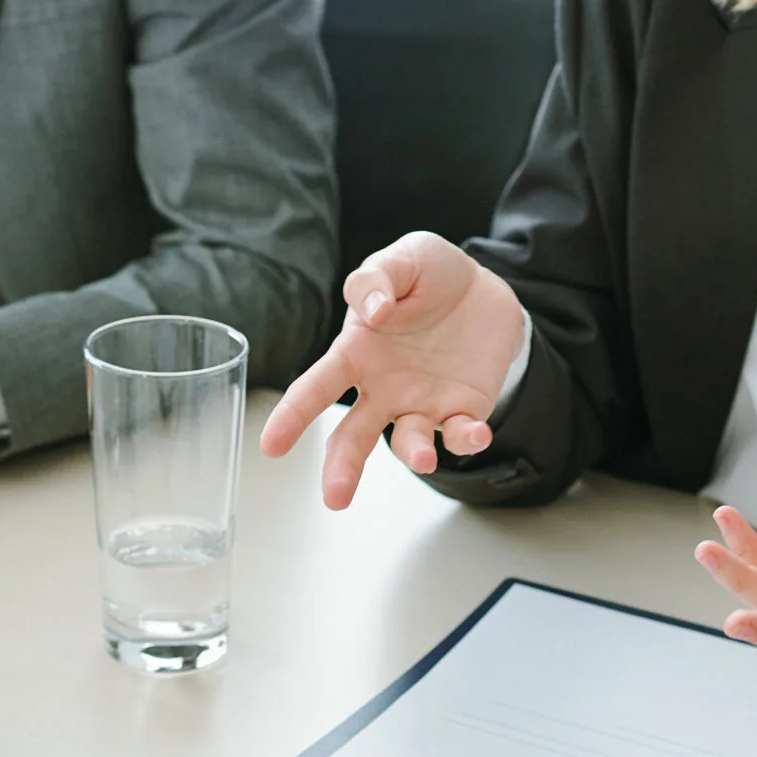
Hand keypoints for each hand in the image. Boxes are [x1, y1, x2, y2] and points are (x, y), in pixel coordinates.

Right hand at [259, 232, 526, 508]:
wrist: (484, 288)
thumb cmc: (429, 276)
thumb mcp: (402, 259)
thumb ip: (376, 280)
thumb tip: (374, 314)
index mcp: (356, 354)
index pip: (316, 388)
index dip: (292, 416)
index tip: (271, 446)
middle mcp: (383, 389)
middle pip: (353, 436)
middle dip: (342, 467)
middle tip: (334, 497)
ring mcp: (422, 404)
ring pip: (409, 442)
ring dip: (414, 453)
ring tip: (423, 460)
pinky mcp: (463, 410)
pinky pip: (460, 434)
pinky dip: (467, 439)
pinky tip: (474, 434)